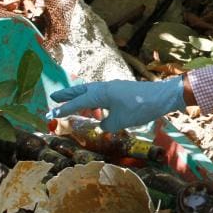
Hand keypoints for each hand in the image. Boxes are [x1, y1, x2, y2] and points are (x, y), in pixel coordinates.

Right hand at [47, 76, 185, 131]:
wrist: (161, 97)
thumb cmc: (140, 108)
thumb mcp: (120, 121)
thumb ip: (107, 124)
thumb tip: (102, 125)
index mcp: (100, 94)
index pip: (78, 103)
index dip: (64, 109)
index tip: (51, 113)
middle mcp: (104, 88)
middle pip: (81, 90)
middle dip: (66, 94)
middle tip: (53, 97)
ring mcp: (112, 87)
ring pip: (90, 91)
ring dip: (78, 95)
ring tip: (68, 100)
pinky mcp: (120, 90)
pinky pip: (100, 93)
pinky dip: (92, 98)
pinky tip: (94, 106)